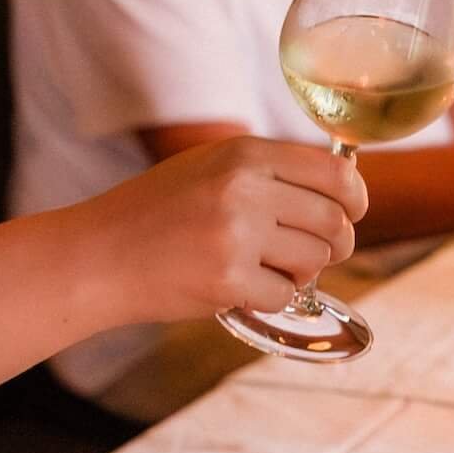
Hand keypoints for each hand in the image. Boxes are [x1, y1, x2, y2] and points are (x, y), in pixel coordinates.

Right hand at [76, 136, 366, 321]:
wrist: (98, 256)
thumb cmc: (156, 214)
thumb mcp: (210, 169)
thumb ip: (267, 173)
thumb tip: (338, 190)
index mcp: (244, 154)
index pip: (334, 171)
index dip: (355, 197)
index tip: (353, 212)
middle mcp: (244, 189)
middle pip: (334, 220)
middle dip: (335, 243)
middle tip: (313, 253)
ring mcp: (236, 235)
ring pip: (315, 260)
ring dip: (300, 271)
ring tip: (263, 268)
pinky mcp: (227, 280)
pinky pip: (285, 294)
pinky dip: (270, 297)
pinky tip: (239, 287)